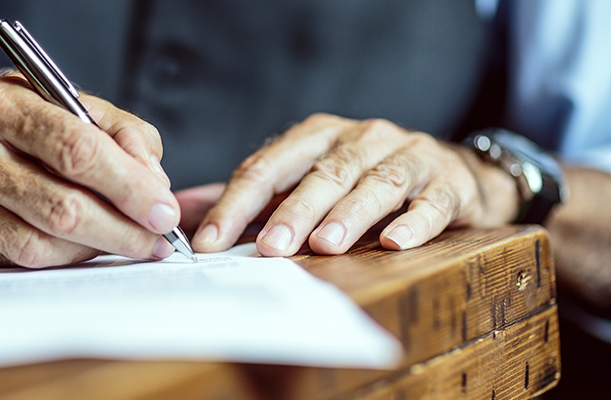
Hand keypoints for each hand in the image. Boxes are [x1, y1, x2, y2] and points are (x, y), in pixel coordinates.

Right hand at [0, 73, 176, 266]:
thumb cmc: (17, 121)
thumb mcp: (71, 103)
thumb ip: (124, 133)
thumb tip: (155, 183)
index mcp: (3, 105)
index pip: (77, 150)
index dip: (130, 186)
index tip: (164, 211)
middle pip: (63, 207)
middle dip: (124, 230)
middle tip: (158, 239)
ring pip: (45, 244)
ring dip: (98, 248)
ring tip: (125, 239)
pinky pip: (23, 259)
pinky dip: (66, 257)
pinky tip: (84, 244)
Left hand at [191, 113, 518, 255]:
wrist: (452, 174)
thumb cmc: (361, 182)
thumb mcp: (302, 180)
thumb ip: (246, 197)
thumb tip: (178, 209)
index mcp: (317, 137)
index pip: (268, 167)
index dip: (236, 205)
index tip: (209, 243)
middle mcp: (362, 138)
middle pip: (323, 174)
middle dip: (293, 212)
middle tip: (271, 248)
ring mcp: (410, 155)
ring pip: (376, 184)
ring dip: (349, 215)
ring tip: (327, 245)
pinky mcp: (450, 181)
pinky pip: (433, 201)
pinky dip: (415, 222)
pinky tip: (396, 243)